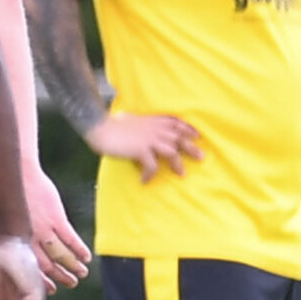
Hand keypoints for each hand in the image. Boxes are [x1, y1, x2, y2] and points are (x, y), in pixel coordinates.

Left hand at [22, 166, 90, 289]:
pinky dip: (80, 250)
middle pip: (48, 266)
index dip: (43, 282)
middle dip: (62, 277)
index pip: (33, 269)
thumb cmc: (18, 197)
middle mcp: (31, 239)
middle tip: (73, 283)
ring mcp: (44, 229)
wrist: (22, 177)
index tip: (53, 290)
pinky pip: (71, 240)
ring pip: (61, 256)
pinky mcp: (56, 219)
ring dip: (74, 266)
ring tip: (82, 273)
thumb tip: (33, 251)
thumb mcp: (16, 221)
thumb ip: (26, 237)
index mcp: (21, 241)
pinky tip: (87, 257)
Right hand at [85, 112, 201, 181]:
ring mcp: (149, 139)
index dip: (188, 129)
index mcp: (153, 121)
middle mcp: (155, 129)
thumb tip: (138, 127)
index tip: (197, 136)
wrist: (100, 127)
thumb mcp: (130, 119)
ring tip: (181, 174)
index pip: (176, 123)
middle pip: (179, 138)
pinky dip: (150, 174)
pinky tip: (145, 180)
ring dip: (177, 164)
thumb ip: (140, 123)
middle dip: (191, 148)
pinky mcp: (141, 149)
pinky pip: (152, 165)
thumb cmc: (111, 124)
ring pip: (172, 152)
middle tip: (201, 158)